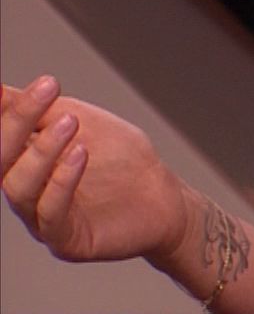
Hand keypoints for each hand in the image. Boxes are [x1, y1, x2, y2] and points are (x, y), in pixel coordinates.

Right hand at [2, 76, 193, 263]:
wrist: (164, 198)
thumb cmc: (120, 160)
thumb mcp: (83, 123)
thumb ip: (43, 109)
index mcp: (23, 161)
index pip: (2, 135)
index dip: (6, 111)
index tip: (17, 85)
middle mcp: (25, 190)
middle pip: (1, 160)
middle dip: (16, 123)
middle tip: (46, 91)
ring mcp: (41, 218)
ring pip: (19, 188)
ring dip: (42, 151)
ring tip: (70, 122)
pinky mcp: (65, 240)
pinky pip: (51, 214)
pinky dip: (62, 181)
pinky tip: (80, 154)